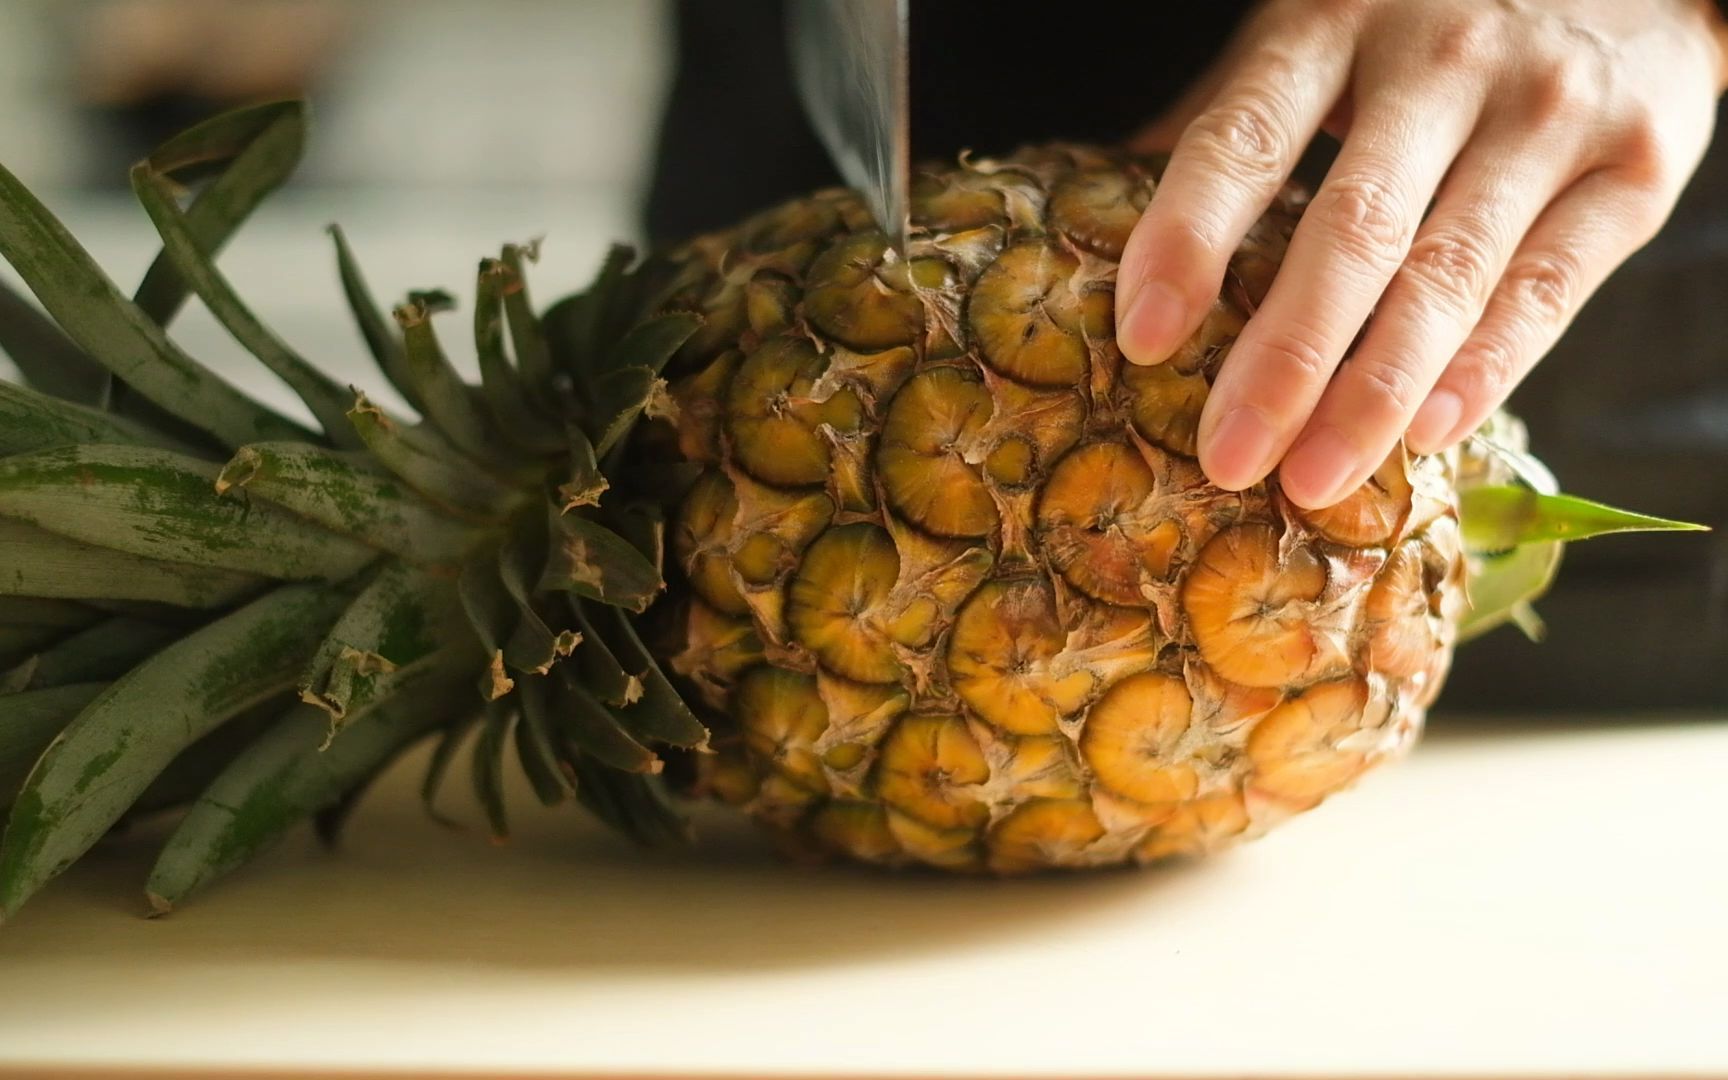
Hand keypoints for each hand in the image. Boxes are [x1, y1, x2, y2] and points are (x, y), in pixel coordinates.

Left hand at [1115, 0, 1727, 507]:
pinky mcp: (1637, 162)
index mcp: (1333, 19)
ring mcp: (1547, 109)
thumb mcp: (1321, 29)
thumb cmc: (1431, 14)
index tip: (1143, 337)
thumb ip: (1234, 118)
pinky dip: (1487, 369)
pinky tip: (1426, 435)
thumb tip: (1101, 217)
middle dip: (1283, 357)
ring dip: (1373, 392)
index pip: (1244, 137)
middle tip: (1227, 457)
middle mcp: (1442, 59)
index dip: (1188, 238)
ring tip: (1311, 479)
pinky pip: (1550, 286)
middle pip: (1350, 228)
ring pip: (1449, 275)